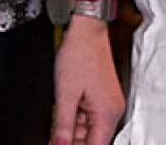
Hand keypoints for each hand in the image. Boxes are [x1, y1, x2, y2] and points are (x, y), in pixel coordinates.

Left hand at [48, 14, 123, 144]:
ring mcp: (108, 104)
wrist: (86, 31)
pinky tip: (60, 120)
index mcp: (107, 113)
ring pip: (89, 130)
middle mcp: (112, 111)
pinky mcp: (101, 98)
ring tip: (54, 129)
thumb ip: (62, 126)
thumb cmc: (80, 55)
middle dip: (71, 142)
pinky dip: (74, 122)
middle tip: (52, 139)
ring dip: (70, 133)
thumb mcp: (65, 95)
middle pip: (93, 140)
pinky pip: (88, 118)